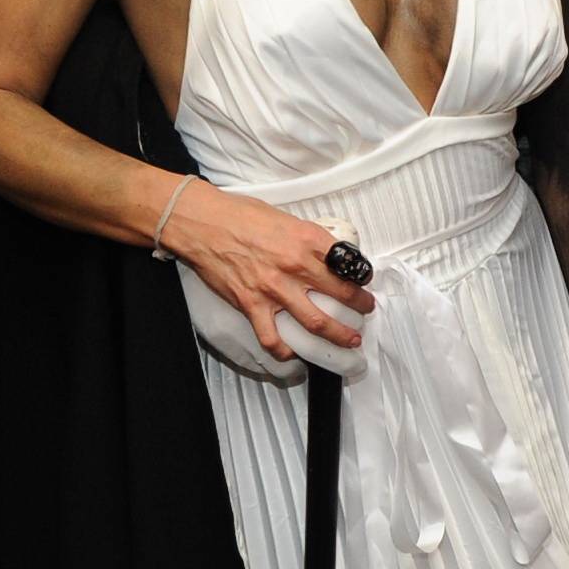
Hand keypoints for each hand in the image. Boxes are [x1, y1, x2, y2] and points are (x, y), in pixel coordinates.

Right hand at [156, 181, 376, 359]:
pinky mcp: (251, 304)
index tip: (364, 283)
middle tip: (366, 312)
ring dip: (337, 336)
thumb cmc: (240, 215)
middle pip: (340, 295)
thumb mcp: (285, 218)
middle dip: (359, 308)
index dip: (361, 277)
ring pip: (316, 322)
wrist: (203, 223)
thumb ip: (306, 238)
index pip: (347, 264)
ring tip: (349, 341)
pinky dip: (285, 351)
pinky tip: (294, 354)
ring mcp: (274, 288)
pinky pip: (272, 337)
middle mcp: (295, 265)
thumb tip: (325, 253)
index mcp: (307, 240)